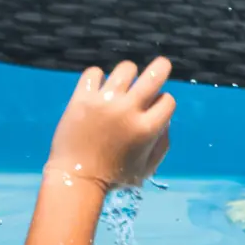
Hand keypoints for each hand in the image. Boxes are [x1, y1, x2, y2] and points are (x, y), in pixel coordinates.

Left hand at [46, 57, 176, 188]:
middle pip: (154, 74)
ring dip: (128, 75)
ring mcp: (104, 102)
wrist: (77, 178)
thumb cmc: (115, 176)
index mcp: (147, 129)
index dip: (164, 102)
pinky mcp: (82, 98)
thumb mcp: (147, 167)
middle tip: (161, 66)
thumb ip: (163, 143)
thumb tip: (165, 119)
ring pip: (126, 69)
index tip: (155, 108)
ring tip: (122, 85)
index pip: (167, 100)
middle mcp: (128, 111)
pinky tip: (98, 89)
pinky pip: (94, 73)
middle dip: (161, 67)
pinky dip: (98, 78)